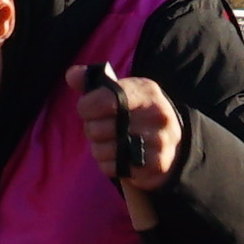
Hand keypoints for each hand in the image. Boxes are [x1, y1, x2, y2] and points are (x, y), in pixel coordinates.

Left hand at [78, 67, 182, 216]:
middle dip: (92, 129)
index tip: (87, 109)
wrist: (172, 142)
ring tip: (111, 142)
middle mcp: (156, 115)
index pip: (105, 99)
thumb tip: (72, 75)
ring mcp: (158, 142)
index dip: (87, 106)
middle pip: (97, 128)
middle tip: (103, 127)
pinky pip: (111, 167)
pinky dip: (108, 164)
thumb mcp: (122, 91)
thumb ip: (94, 83)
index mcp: (147, 92)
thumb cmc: (137, 113)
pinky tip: (119, 157)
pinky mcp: (154, 166)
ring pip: (101, 150)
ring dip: (99, 148)